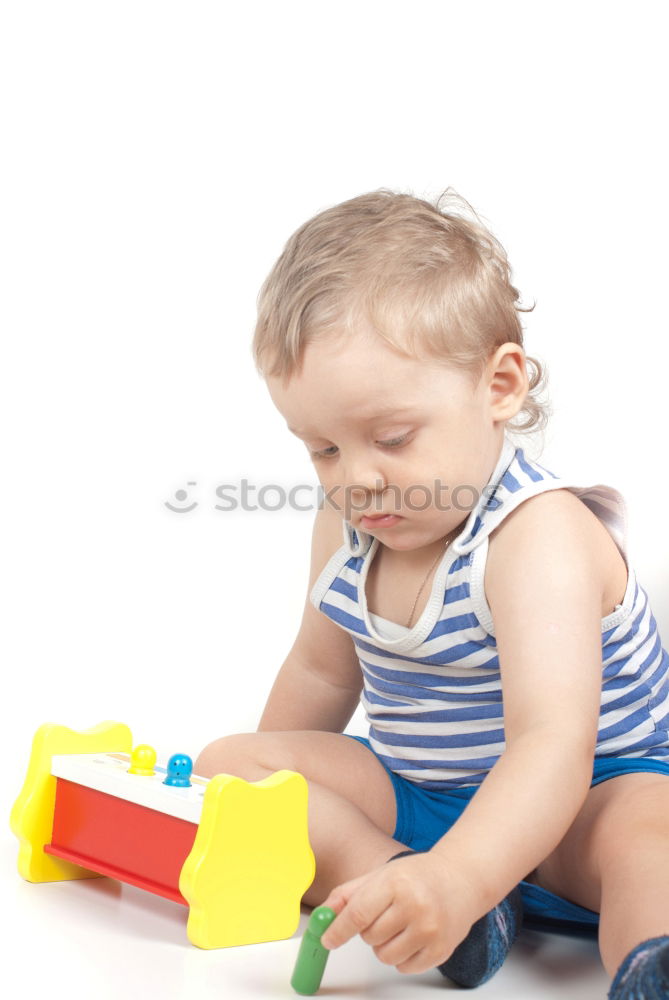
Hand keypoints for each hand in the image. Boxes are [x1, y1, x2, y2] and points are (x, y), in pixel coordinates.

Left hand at [319, 851, 484, 974]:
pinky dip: (402, 956)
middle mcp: (415, 906)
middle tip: (384, 913)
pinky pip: (404, 967)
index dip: (339, 929)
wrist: (461, 879)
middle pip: (369, 937)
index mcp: (396, 883)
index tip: (327, 939)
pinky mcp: (440, 950)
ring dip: (384, 945)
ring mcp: (430, 930)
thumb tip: (322, 917)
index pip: (358, 914)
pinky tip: (413, 935)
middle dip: (368, 930)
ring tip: (399, 924)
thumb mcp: (381, 875)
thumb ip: (348, 895)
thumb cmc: (417, 875)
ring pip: (385, 956)